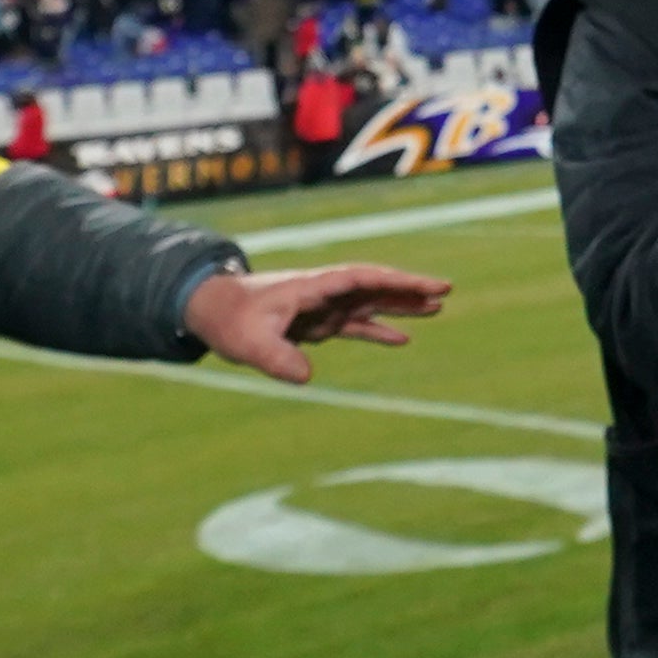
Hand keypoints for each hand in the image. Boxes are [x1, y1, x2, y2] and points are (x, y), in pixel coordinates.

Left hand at [186, 263, 447, 385]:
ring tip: (436, 309)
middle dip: (409, 289)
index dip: (399, 281)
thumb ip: (278, 359)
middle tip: (445, 291)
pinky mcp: (318, 324)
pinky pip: (356, 325)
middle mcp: (325, 294)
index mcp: (315, 286)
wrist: (212, 310)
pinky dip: (378, 330)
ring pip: (371, 304)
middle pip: (376, 287)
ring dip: (400, 306)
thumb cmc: (230, 320)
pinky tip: (402, 339)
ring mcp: (324, 308)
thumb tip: (307, 378)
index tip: (429, 285)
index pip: (365, 279)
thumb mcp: (249, 342)